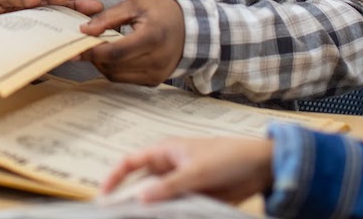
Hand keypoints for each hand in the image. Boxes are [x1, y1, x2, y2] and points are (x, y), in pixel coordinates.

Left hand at [80, 0, 184, 85]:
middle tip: (85, 45)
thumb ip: (109, 17)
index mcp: (152, 38)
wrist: (190, 29)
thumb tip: (85, 30)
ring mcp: (156, 74)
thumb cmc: (162, 13)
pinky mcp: (154, 81)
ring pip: (116, 76)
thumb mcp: (136, 6)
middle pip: (113, 66)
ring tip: (100, 48)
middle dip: (95, 57)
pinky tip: (114, 55)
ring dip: (102, 64)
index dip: (93, 51)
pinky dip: (114, 69)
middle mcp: (156, 60)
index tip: (77, 47)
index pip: (115, 51)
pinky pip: (125, 79)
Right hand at [102, 136, 273, 203]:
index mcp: (165, 151)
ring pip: (157, 200)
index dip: (114, 177)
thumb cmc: (228, 157)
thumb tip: (141, 198)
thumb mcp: (197, 171)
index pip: (131, 162)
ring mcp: (180, 184)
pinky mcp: (192, 198)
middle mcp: (169, 167)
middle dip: (130, 201)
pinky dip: (167, 216)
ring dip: (150, 211)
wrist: (259, 168)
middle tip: (120, 216)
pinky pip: (173, 209)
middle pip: (141, 185)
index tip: (103, 196)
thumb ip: (169, 186)